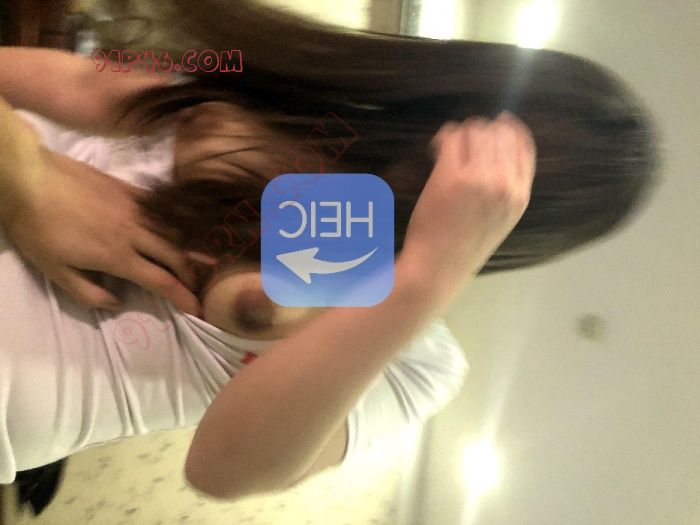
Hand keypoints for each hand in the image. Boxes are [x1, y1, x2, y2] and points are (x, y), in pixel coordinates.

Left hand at [2, 147, 201, 314]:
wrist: (30, 178)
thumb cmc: (37, 228)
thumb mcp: (54, 271)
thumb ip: (88, 293)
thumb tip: (117, 303)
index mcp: (117, 257)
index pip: (161, 281)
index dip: (182, 297)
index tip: (196, 309)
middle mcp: (135, 233)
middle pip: (176, 256)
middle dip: (190, 275)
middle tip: (194, 286)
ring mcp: (135, 209)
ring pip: (174, 232)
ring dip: (186, 250)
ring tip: (191, 261)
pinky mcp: (130, 190)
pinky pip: (163, 209)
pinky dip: (176, 222)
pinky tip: (178, 228)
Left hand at [402, 111, 536, 286]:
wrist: (438, 267)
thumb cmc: (465, 246)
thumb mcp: (501, 219)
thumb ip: (506, 187)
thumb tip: (500, 144)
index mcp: (520, 195)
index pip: (524, 144)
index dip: (508, 128)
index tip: (495, 123)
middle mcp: (505, 184)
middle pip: (498, 132)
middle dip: (480, 131)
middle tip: (462, 143)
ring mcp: (479, 179)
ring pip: (475, 130)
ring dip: (460, 133)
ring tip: (447, 149)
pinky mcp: (451, 176)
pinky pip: (451, 138)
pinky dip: (443, 137)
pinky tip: (436, 150)